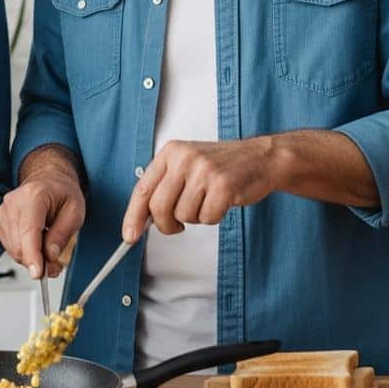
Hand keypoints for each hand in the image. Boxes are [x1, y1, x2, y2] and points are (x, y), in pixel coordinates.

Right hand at [0, 169, 84, 280]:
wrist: (49, 181)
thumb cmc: (62, 193)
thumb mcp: (75, 212)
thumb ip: (62, 235)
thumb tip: (50, 256)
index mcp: (34, 195)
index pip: (29, 231)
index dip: (33, 256)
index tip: (38, 273)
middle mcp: (13, 203)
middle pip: (19, 245)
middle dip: (38, 261)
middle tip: (56, 265)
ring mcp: (3, 212)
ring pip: (13, 249)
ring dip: (31, 258)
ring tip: (48, 252)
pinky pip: (9, 247)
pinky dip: (23, 252)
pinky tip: (36, 243)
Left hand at [122, 137, 278, 242]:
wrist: (260, 157)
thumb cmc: (221, 165)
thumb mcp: (186, 164)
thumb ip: (164, 186)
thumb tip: (141, 219)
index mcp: (170, 152)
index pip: (142, 189)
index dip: (133, 216)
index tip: (129, 235)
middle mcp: (184, 158)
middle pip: (158, 207)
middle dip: (166, 224)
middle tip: (177, 225)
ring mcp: (204, 171)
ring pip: (183, 215)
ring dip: (195, 217)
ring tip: (207, 200)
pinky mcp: (223, 185)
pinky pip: (207, 218)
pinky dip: (213, 217)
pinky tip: (221, 202)